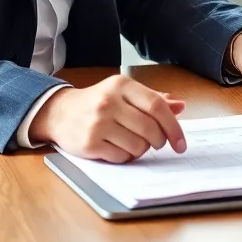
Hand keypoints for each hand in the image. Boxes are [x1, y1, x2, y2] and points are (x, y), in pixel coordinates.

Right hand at [28, 75, 186, 162]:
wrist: (60, 112)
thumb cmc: (98, 102)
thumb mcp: (124, 93)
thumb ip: (153, 99)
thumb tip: (180, 106)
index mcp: (122, 85)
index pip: (157, 105)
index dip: (173, 126)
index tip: (180, 142)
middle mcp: (110, 102)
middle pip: (150, 128)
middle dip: (159, 141)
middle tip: (158, 143)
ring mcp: (98, 123)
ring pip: (138, 145)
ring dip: (142, 149)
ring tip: (133, 142)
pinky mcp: (90, 143)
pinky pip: (121, 157)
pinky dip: (126, 157)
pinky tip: (118, 147)